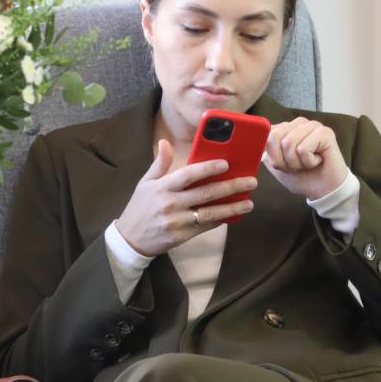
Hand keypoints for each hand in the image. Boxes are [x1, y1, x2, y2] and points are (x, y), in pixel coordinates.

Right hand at [114, 140, 257, 255]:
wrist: (130, 239)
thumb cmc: (140, 207)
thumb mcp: (145, 183)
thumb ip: (159, 163)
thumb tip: (164, 142)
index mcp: (162, 187)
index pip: (188, 174)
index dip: (208, 168)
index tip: (225, 163)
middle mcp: (170, 203)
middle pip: (205, 193)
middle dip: (230, 186)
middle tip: (250, 181)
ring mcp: (177, 221)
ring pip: (210, 213)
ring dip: (232, 207)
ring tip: (249, 202)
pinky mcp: (182, 236)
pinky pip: (206, 226)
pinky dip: (221, 220)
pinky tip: (234, 214)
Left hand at [262, 118, 346, 200]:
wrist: (324, 191)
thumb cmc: (302, 177)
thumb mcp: (277, 165)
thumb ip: (266, 151)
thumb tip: (254, 143)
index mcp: (286, 128)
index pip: (266, 134)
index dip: (272, 156)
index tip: (284, 166)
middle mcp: (298, 123)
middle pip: (274, 137)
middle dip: (283, 161)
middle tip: (297, 166)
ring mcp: (312, 125)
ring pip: (289, 143)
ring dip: (296, 163)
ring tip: (308, 164)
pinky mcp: (325, 132)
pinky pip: (303, 148)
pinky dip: (308, 162)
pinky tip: (318, 161)